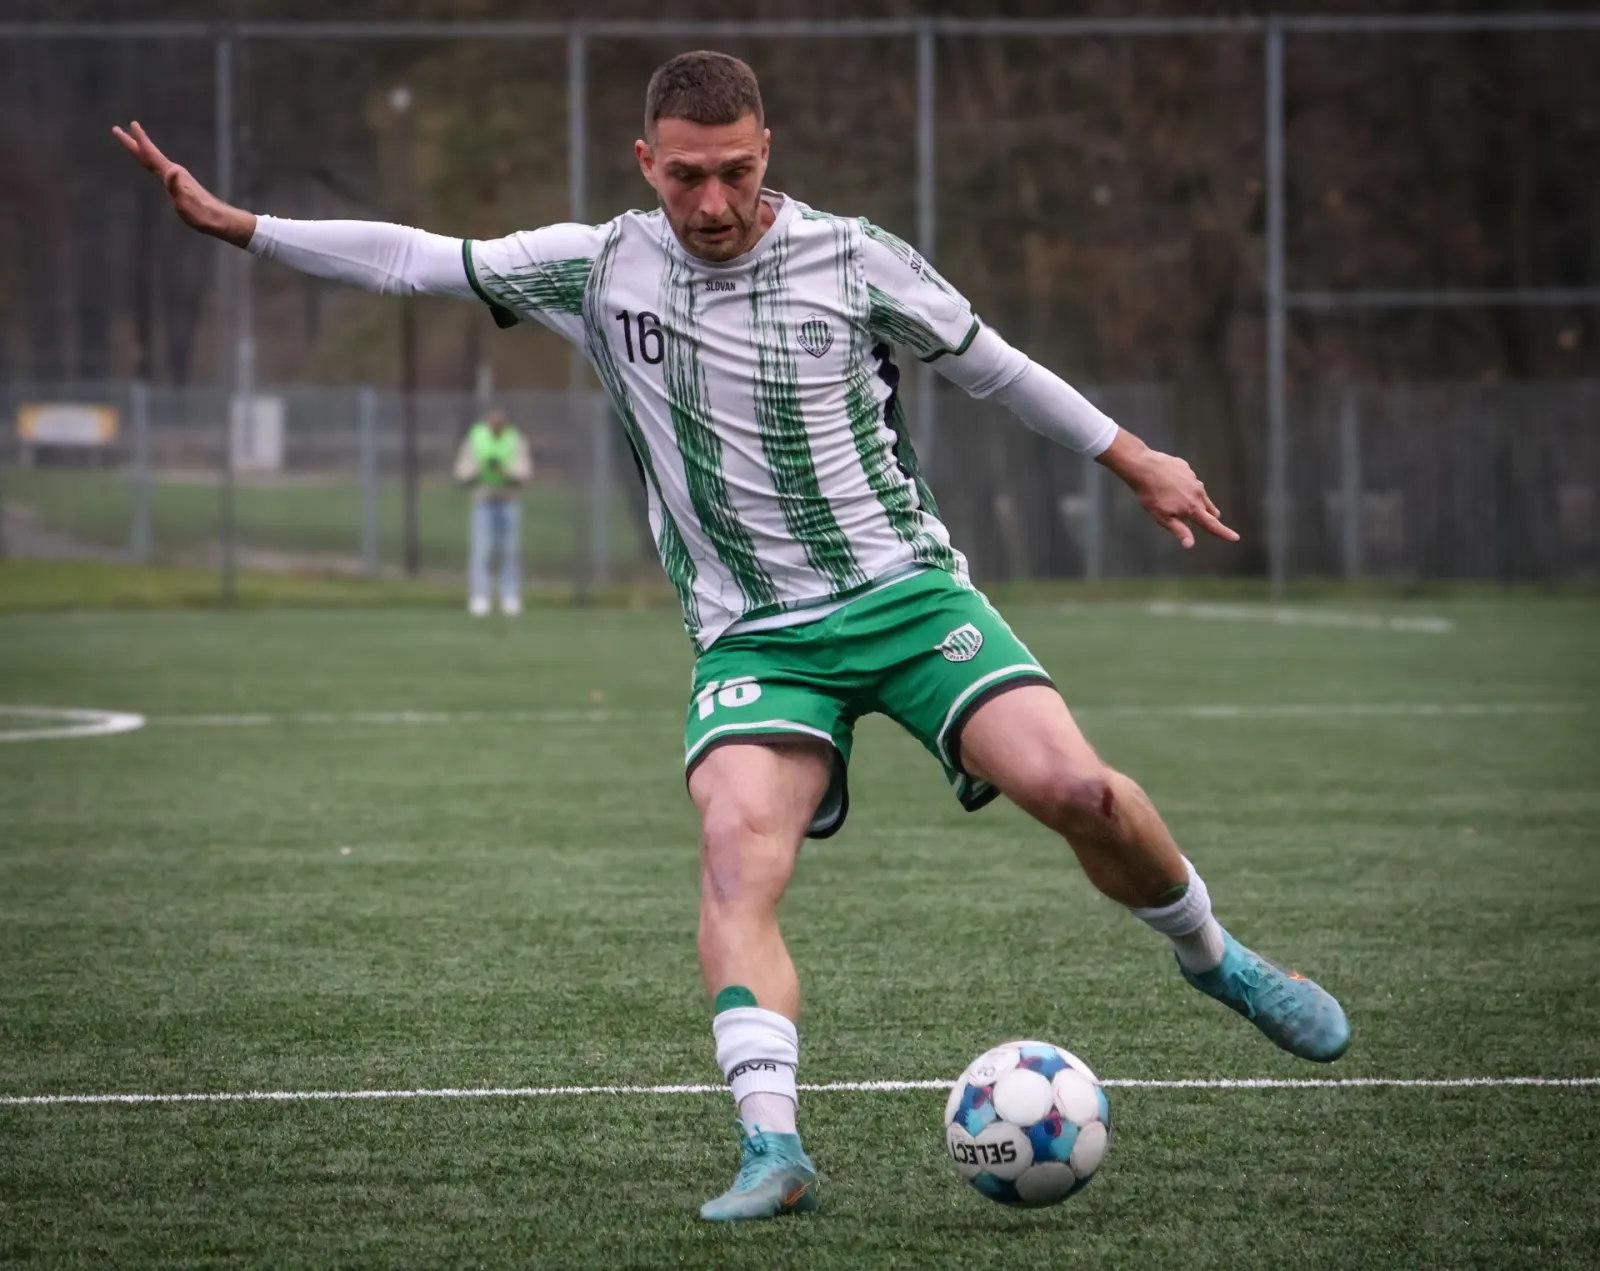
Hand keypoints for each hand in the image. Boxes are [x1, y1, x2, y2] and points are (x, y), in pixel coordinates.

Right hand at [112, 121, 255, 246]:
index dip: (140, 140)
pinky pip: (159, 169)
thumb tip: (172, 170)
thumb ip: (177, 186)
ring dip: (141, 150)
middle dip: (133, 142)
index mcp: (173, 174)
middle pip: (149, 154)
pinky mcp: (179, 185)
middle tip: (117, 129)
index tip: (132, 124)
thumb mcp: (186, 202)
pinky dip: (151, 162)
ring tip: (132, 143)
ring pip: (154, 160)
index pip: (151, 154)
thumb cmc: (202, 213)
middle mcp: (174, 172)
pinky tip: (151, 164)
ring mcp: (177, 178)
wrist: (218, 219)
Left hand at [1098, 430, 1238, 548]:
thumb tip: (1190, 544)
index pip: (1212, 524)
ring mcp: (1193, 479)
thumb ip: (1179, 530)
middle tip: (1209, 521)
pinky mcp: (1186, 469)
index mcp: (1192, 508)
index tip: (1235, 537)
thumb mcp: (1162, 517)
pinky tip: (1173, 486)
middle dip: (1211, 516)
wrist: (1144, 467)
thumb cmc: (1151, 495)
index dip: (1223, 532)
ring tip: (1187, 503)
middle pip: (1210, 509)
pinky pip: (1190, 481)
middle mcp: (1197, 493)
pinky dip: (1186, 486)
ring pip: (1201, 494)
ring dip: (1199, 501)